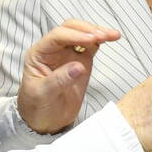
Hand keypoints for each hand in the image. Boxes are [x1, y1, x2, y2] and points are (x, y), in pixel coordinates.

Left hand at [17, 20, 122, 134]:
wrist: (46, 122)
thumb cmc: (38, 108)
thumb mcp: (43, 95)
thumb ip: (59, 80)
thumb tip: (79, 66)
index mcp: (39, 54)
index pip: (57, 36)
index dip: (75, 35)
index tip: (92, 39)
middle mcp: (53, 50)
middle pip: (70, 29)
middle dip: (88, 29)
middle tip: (104, 36)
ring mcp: (68, 54)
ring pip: (82, 34)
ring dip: (97, 32)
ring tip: (114, 35)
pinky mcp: (81, 61)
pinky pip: (91, 45)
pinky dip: (101, 40)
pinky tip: (111, 38)